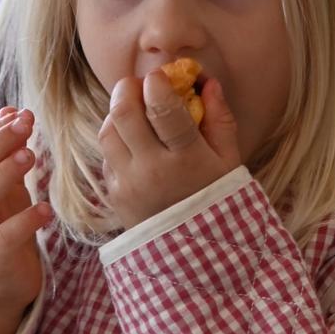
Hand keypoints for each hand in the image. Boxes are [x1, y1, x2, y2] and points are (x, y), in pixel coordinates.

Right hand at [0, 109, 50, 333]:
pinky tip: (46, 210)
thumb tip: (10, 109)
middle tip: (26, 124)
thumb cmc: (6, 228)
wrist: (0, 284)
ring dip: (4, 175)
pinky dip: (24, 223)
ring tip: (31, 157)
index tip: (22, 114)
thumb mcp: (8, 187)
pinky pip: (4, 238)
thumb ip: (7, 153)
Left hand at [98, 71, 241, 232]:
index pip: (162, 108)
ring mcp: (129, 184)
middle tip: (138, 85)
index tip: (160, 77)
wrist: (195, 256)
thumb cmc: (216, 202)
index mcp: (186, 159)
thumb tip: (208, 82)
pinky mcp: (114, 195)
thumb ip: (220, 120)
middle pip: (124, 113)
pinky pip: (106, 157)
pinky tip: (131, 142)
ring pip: (107, 132)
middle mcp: (152, 170)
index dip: (157, 83)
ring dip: (116, 113)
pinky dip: (114, 141)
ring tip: (133, 111)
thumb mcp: (229, 162)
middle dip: (127, 89)